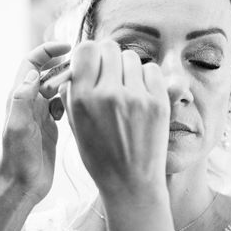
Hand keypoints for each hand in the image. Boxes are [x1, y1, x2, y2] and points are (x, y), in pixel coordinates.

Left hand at [0, 41, 70, 203]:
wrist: (22, 184)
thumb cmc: (18, 159)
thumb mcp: (18, 127)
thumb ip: (22, 99)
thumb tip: (33, 73)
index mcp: (19, 97)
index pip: (31, 62)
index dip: (47, 50)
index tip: (68, 47)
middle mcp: (29, 101)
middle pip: (47, 71)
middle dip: (65, 64)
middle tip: (85, 66)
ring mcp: (40, 113)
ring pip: (57, 87)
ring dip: (70, 82)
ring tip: (85, 84)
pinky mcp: (50, 125)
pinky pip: (62, 103)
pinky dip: (72, 99)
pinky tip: (79, 106)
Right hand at [54, 39, 169, 203]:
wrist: (131, 183)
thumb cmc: (100, 155)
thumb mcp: (75, 124)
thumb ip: (72, 91)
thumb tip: (77, 62)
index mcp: (83, 99)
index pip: (86, 49)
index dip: (89, 53)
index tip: (92, 64)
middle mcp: (108, 94)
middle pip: (109, 48)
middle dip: (108, 58)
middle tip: (110, 75)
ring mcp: (135, 97)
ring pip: (131, 57)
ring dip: (127, 68)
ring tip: (126, 88)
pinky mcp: (158, 102)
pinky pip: (151, 70)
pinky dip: (146, 78)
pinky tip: (141, 94)